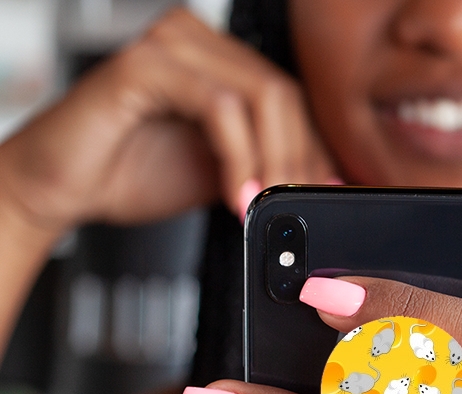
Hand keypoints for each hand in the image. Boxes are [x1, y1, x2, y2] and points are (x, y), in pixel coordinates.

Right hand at [0, 8, 335, 234]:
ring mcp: (170, 46)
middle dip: (298, 161)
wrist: (64, 186)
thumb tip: (315, 183)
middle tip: (293, 207)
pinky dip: (238, 157)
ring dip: (272, 161)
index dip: (313, 150)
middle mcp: (197, 42)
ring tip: (263, 206)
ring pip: (260, 96)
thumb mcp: (220, 174)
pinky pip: (219, 106)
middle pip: (283, 95)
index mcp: (218, 62)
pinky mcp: (145, 64)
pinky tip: (236, 195)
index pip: (289, 99)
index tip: (321, 195)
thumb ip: (263, 167)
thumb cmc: (131, 173)